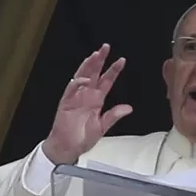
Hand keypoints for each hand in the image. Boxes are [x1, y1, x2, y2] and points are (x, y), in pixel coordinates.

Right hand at [42, 44, 131, 163]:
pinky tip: (85, 79)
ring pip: (81, 76)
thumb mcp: (103, 126)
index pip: (106, 81)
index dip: (113, 70)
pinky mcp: (66, 103)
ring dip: (88, 66)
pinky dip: (77, 84)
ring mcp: (75, 97)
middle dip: (99, 60)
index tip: (121, 60)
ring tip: (95, 55)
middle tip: (106, 48)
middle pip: (93, 73)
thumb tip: (129, 108)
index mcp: (96, 100)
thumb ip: (114, 115)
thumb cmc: (83, 137)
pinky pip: (71, 90)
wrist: (68, 148)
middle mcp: (86, 95)